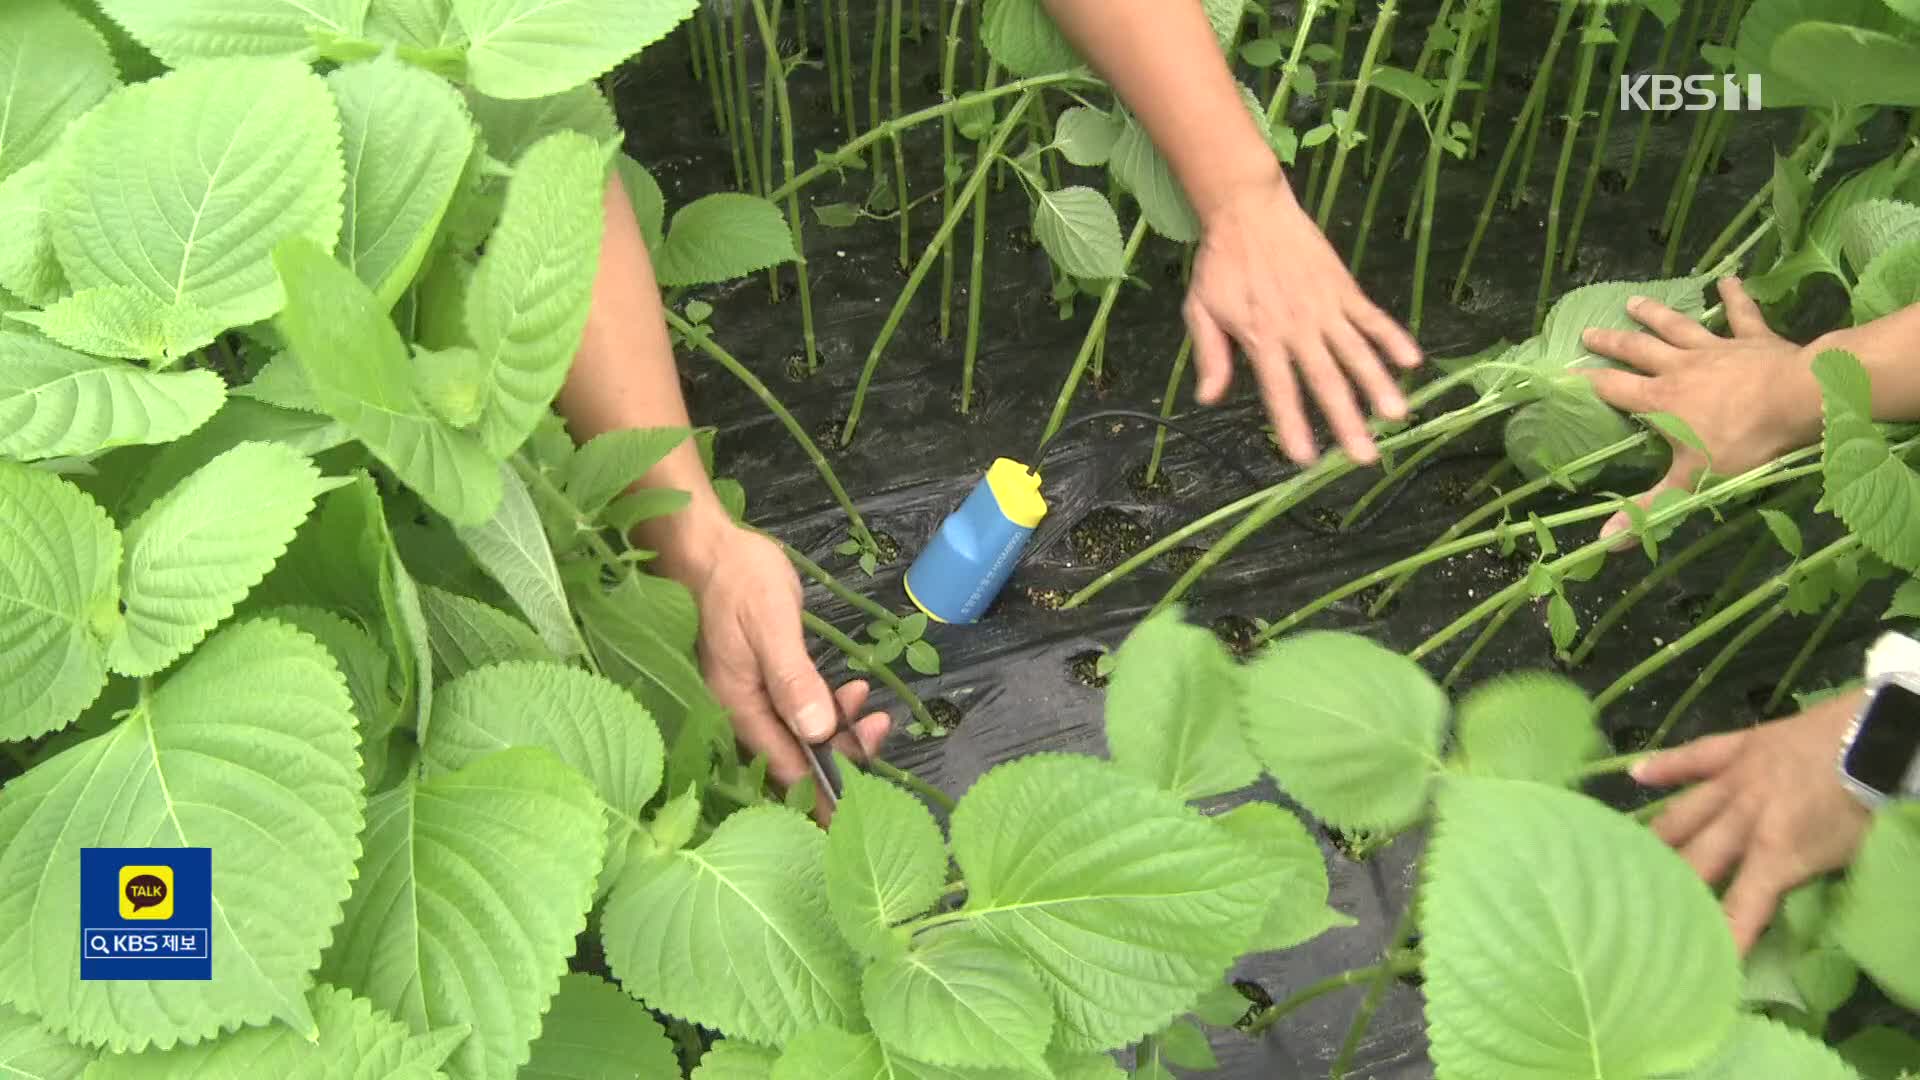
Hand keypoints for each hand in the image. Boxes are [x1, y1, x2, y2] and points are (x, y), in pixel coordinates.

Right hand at [656, 519, 888, 822]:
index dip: (821, 790)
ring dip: (839, 730)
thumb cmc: (738, 580)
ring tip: (876, 713)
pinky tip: (854, 692)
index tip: (856, 810)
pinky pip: (798, 709)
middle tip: (879, 732)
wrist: (708, 546)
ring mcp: (751, 696)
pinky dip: (828, 708)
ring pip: (800, 733)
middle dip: (841, 754)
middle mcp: (741, 711)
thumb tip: (818, 730)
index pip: (783, 766)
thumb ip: (793, 678)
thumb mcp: (770, 624)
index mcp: (737, 706)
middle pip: (794, 755)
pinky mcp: (763, 680)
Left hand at [1184, 169, 1421, 466]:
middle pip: (1326, 380)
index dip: (1293, 424)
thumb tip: (1208, 398)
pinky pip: (1371, 317)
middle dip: (1346, 420)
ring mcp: (1325, 307)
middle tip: (1365, 456)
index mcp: (1261, 337)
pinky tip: (1413, 361)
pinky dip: (1392, 338)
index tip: (1306, 458)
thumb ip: (1210, 355)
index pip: (1279, 390)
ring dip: (1378, 385)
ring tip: (1397, 416)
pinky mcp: (1343, 288)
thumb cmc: (1220, 263)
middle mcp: (1298, 327)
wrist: (1248, 209)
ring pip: (1356, 352)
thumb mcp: (1200, 310)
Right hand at [1580, 277, 1820, 545]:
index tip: (1564, 374)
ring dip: (1655, 314)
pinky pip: (1741, 315)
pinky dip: (1734, 296)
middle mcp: (1681, 368)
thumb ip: (1649, 507)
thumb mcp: (1691, 481)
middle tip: (1588, 331)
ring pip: (1678, 328)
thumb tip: (1602, 543)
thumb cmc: (1743, 440)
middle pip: (1638, 351)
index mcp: (1661, 401)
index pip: (1615, 389)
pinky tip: (1728, 278)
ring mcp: (1717, 349)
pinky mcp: (1753, 339)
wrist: (1799, 399)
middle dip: (1612, 343)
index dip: (1588, 382)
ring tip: (1634, 301)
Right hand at [1631, 691, 1870, 952]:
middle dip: (1671, 889)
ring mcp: (1734, 780)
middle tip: (1642, 911)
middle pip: (1696, 861)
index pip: (1741, 906)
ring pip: (1684, 814)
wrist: (1875, 739)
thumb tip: (1774, 898)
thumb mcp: (1843, 856)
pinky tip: (1635, 775)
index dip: (1721, 936)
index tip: (1698, 963)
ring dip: (1659, 840)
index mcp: (1775, 851)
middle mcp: (1742, 818)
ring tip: (1628, 860)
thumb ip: (1801, 875)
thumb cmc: (1867, 805)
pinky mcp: (1738, 747)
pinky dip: (1664, 766)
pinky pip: (1693, 756)